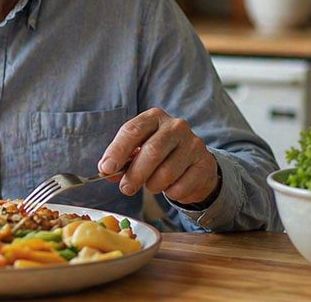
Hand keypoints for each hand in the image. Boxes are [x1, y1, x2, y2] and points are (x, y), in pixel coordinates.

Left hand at [98, 107, 218, 204]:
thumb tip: (106, 171)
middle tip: (126, 188)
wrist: (194, 165)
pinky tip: (171, 187)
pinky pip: (181, 186)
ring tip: (151, 185)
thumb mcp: (139, 151)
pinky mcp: (204, 164)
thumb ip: (123, 159)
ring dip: (153, 185)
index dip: (117, 151)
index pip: (132, 130)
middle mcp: (176, 126)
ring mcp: (193, 144)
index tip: (106, 169)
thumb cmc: (160, 156)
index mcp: (154, 117)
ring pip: (167, 172)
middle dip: (135, 173)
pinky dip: (171, 192)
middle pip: (152, 151)